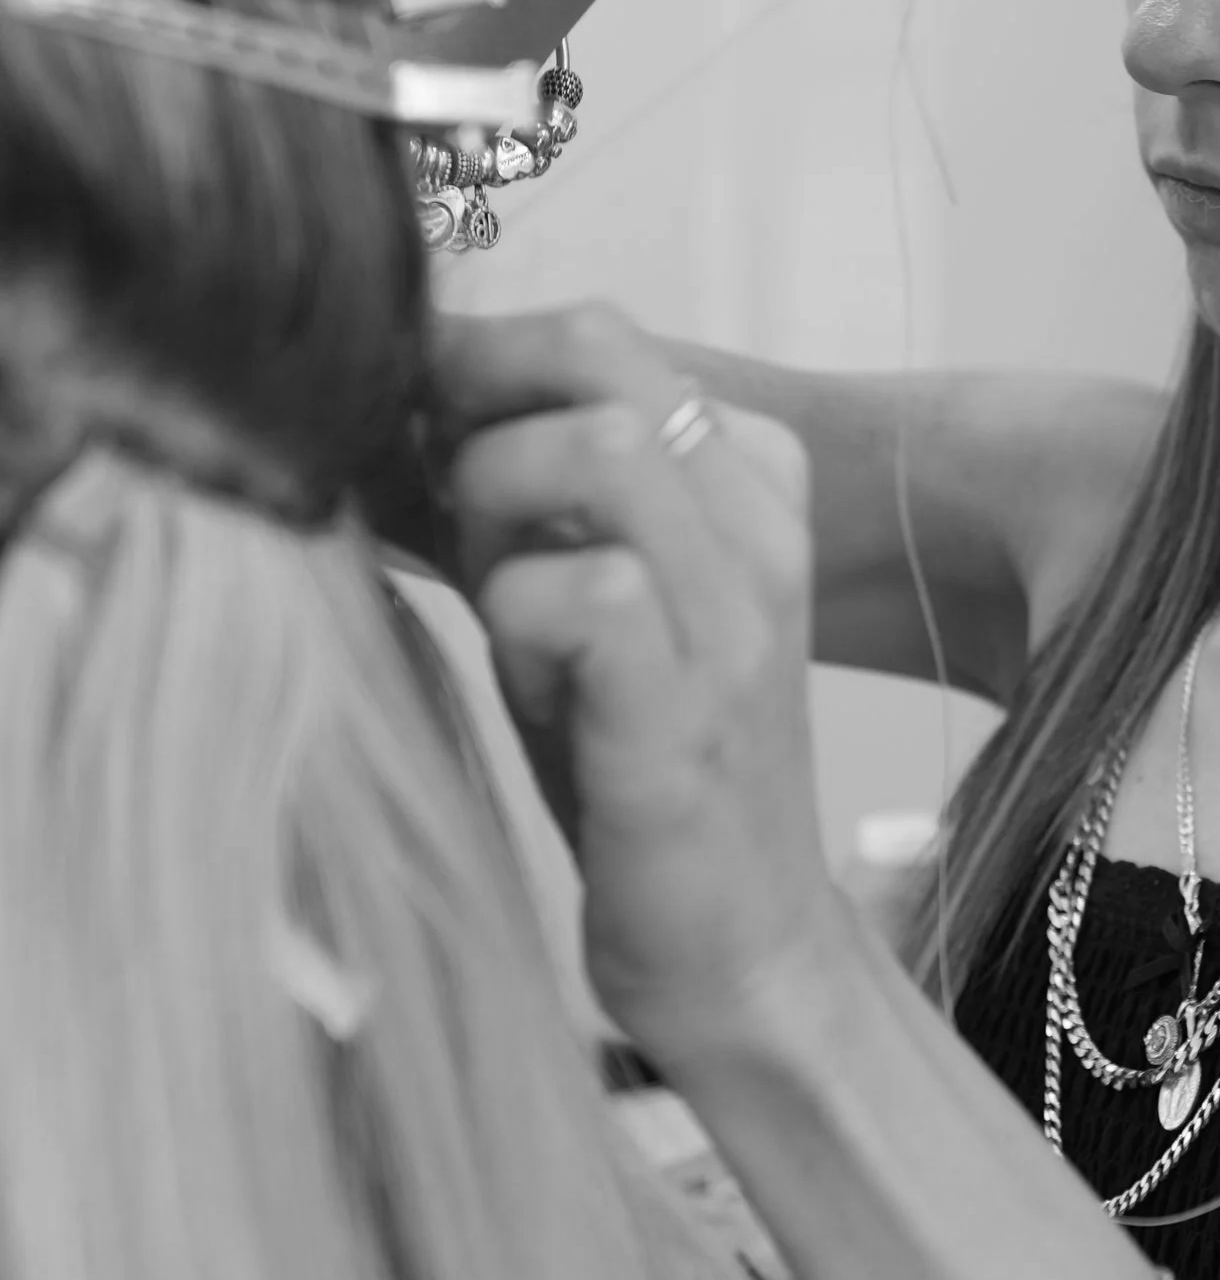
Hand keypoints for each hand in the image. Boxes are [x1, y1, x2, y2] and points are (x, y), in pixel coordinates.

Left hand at [429, 302, 853, 1069]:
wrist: (739, 944)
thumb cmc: (642, 767)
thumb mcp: (592, 597)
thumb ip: (530, 496)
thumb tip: (397, 396)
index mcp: (753, 485)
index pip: (605, 335)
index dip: (482, 362)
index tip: (421, 429)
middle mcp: (762, 530)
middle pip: (600, 357)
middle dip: (475, 410)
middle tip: (433, 503)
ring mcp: (736, 616)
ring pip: (594, 453)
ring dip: (496, 512)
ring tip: (493, 598)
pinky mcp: (687, 710)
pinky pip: (578, 591)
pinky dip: (516, 622)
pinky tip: (531, 686)